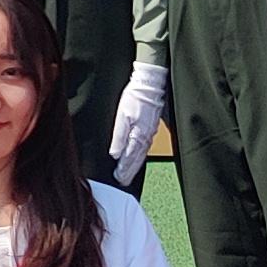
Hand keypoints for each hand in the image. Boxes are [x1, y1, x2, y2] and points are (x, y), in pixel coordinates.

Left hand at [108, 60, 170, 183]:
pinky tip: (136, 157)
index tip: (118, 179)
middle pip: (136, 160)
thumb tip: (115, 154)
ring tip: (127, 174)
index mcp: (138, 136)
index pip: (129, 159)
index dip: (123, 170)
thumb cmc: (135, 98)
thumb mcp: (122, 116)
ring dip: (134, 165)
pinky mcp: (150, 128)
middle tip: (122, 182)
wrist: (150, 84)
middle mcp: (145, 138)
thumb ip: (119, 136)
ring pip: (141, 154)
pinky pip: (144, 147)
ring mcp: (149, 134)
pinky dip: (139, 155)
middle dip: (129, 171)